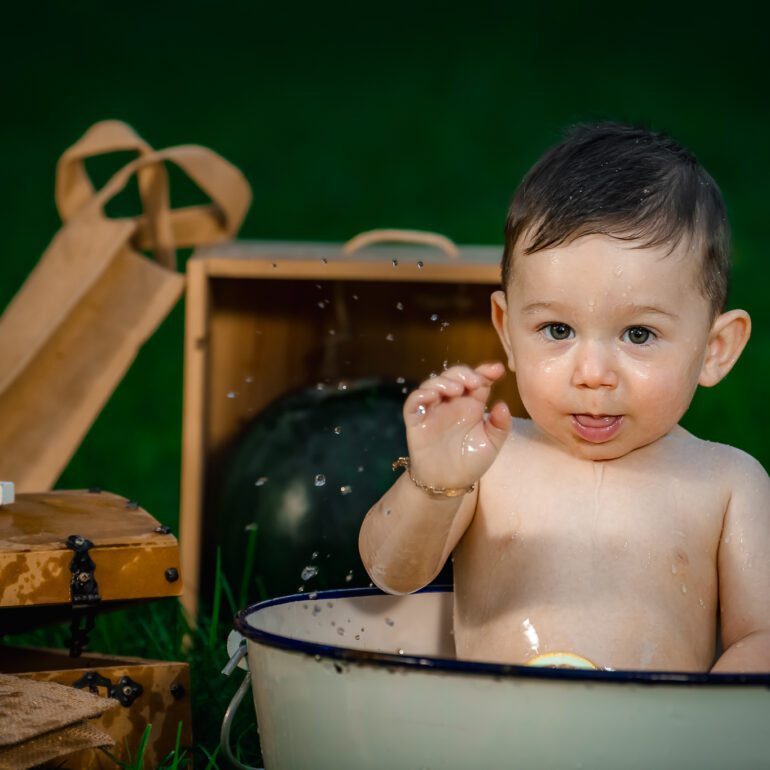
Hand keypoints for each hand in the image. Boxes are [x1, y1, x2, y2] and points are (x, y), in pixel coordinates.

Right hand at [403, 362, 510, 489]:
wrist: (449, 483)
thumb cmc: (471, 461)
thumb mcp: (492, 444)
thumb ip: (500, 425)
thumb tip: (502, 404)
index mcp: (472, 405)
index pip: (477, 381)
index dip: (485, 371)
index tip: (497, 370)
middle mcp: (452, 403)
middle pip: (454, 377)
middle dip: (464, 373)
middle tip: (475, 381)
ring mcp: (433, 410)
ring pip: (433, 384)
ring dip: (444, 381)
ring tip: (456, 390)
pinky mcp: (416, 420)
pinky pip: (413, 401)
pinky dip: (421, 395)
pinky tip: (433, 396)